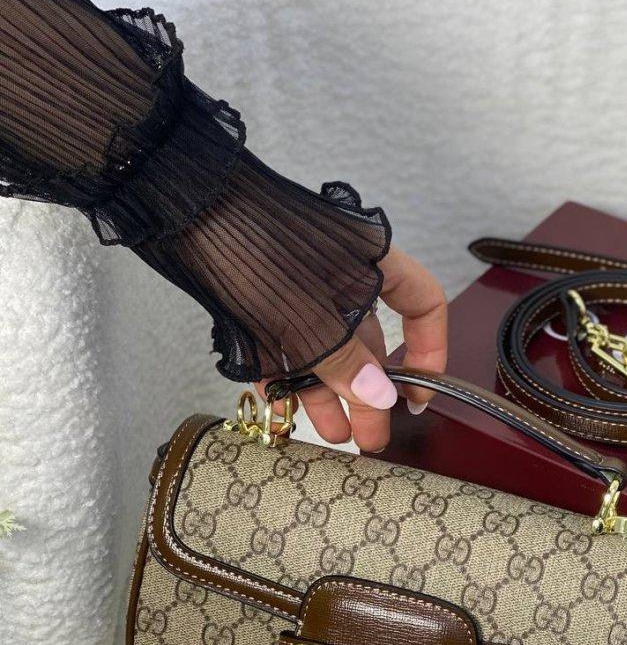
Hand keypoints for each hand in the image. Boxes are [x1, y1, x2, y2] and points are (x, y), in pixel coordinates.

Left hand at [255, 246, 446, 451]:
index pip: (422, 303)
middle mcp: (342, 277)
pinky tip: (291, 412)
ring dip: (331, 396)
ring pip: (326, 350)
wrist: (178, 207)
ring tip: (336, 437)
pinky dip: (291, 379)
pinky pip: (286, 348)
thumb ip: (346, 360)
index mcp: (369, 263)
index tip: (417, 394)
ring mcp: (300, 290)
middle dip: (371, 393)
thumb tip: (381, 398)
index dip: (430, 350)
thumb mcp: (308, 313)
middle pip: (370, 341)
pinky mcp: (262, 302)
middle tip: (371, 438)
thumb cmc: (252, 243)